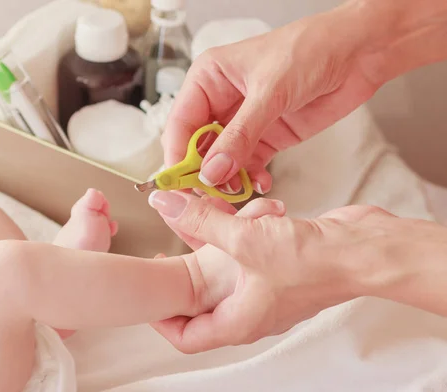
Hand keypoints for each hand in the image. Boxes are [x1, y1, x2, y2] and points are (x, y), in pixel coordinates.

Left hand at [149, 191, 446, 352]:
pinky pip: (252, 248)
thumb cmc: (313, 262)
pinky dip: (251, 227)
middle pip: (205, 296)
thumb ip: (200, 220)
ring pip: (229, 263)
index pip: (186, 338)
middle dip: (192, 262)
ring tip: (233, 213)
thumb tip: (165, 205)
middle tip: (179, 239)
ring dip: (227, 234)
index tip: (148, 294)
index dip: (162, 321)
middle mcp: (251, 311)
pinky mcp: (280, 266)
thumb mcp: (244, 238)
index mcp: (237, 321)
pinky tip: (266, 209)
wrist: (363, 251)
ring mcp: (267, 289)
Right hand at [162, 0, 446, 192]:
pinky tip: (260, 183)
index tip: (181, 184)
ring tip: (238, 192)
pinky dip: (250, 178)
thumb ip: (240, 136)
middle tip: (210, 196)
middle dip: (203, 172)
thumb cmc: (311, 50)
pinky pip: (248, 164)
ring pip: (222, 160)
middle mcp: (221, 101)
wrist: (359, 52)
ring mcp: (244, 122)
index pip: (181, 123)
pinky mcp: (267, 137)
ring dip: (227, 179)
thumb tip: (211, 171)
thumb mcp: (270, 92)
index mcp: (209, 79)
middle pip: (198, 146)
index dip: (178, 155)